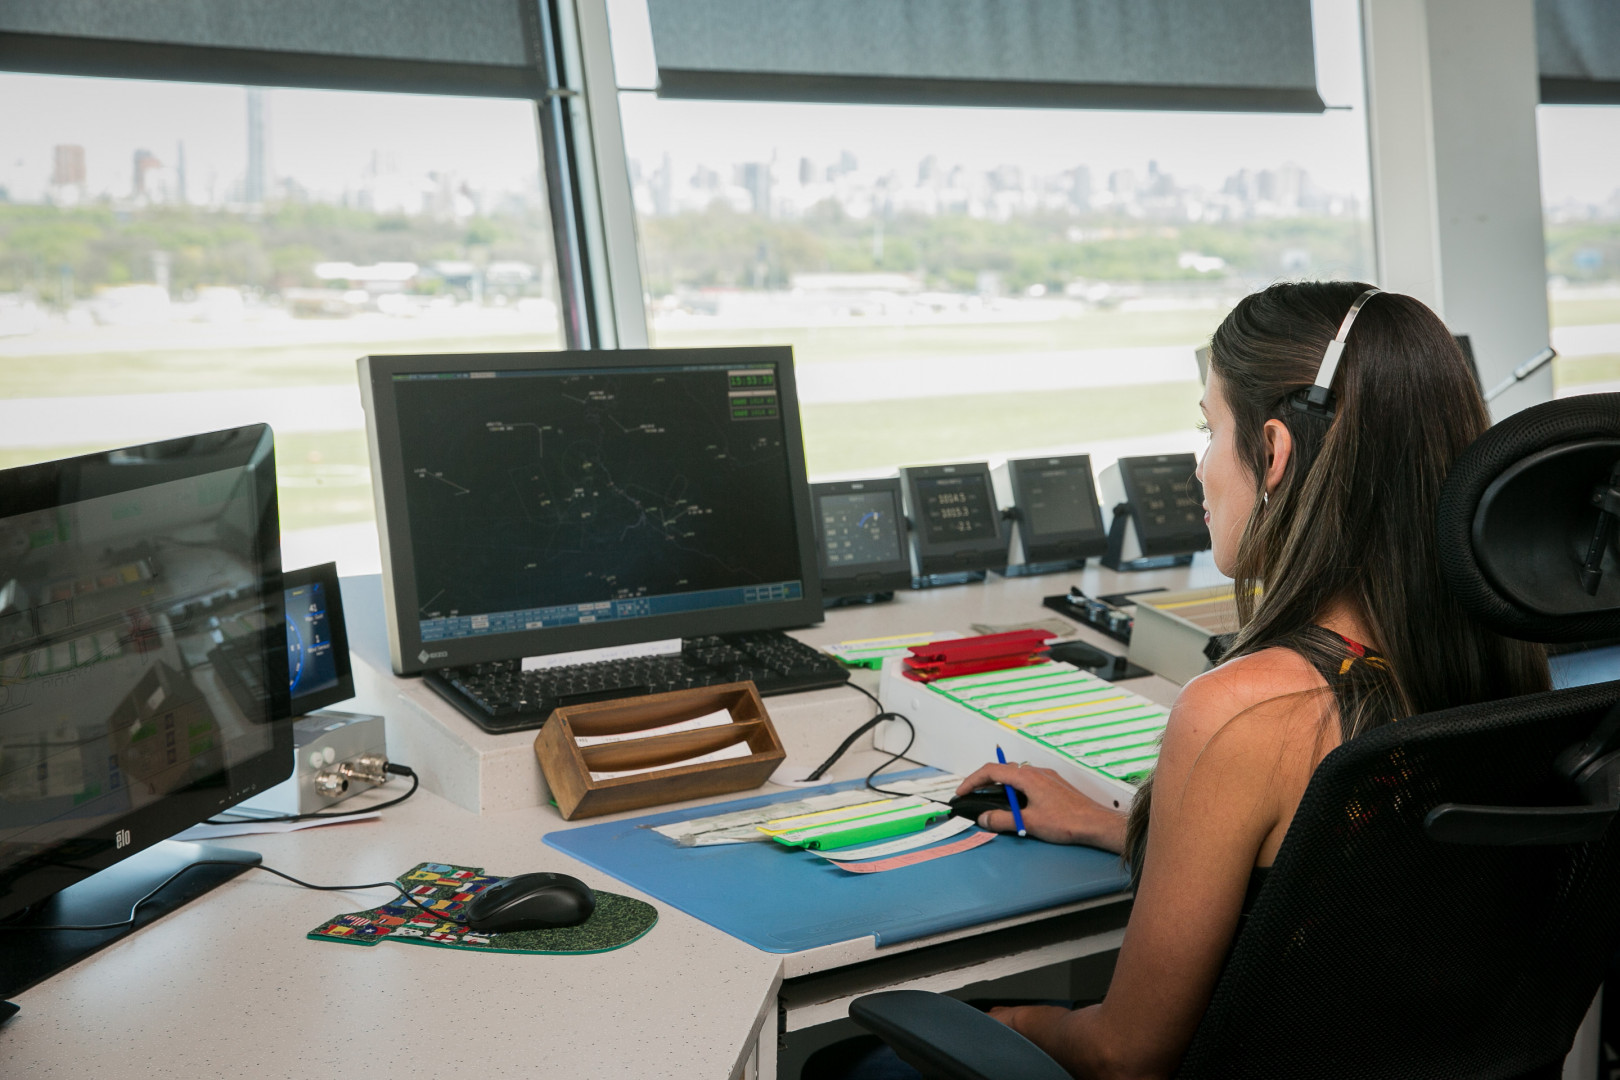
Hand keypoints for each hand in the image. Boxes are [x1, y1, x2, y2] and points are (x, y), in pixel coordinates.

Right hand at [956, 763, 1127, 851]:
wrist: (1095, 823)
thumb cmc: (1067, 821)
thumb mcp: (1028, 823)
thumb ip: (1002, 820)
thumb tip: (984, 818)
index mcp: (1027, 777)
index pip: (991, 771)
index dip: (973, 780)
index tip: (963, 791)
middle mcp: (1036, 772)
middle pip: (1003, 770)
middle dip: (984, 781)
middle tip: (974, 795)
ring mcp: (1047, 777)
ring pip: (1016, 775)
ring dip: (1001, 786)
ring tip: (993, 801)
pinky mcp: (1054, 785)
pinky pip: (1028, 781)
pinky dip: (1015, 789)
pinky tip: (1018, 804)